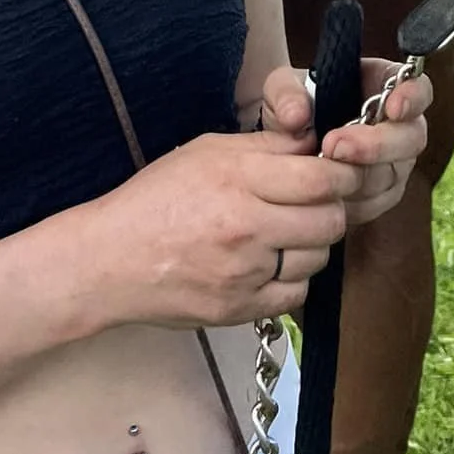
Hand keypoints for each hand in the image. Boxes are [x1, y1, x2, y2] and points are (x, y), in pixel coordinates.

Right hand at [100, 133, 357, 328]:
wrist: (111, 260)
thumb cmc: (156, 197)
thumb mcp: (206, 151)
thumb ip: (264, 148)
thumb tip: (314, 144)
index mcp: (238, 179)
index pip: (320, 179)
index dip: (342, 174)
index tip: (340, 172)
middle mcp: (247, 227)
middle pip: (329, 221)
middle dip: (333, 208)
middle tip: (317, 202)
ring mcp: (245, 274)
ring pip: (317, 259)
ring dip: (313, 243)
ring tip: (289, 232)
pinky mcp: (240, 309)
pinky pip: (295, 294)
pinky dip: (293, 279)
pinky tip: (272, 264)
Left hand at [258, 60, 431, 226]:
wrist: (283, 146)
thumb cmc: (291, 106)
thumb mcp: (280, 89)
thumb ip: (285, 93)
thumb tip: (297, 115)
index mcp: (384, 85)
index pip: (418, 88)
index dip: (412, 97)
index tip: (393, 107)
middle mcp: (398, 125)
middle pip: (412, 137)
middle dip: (376, 144)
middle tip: (335, 145)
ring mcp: (394, 162)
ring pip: (393, 174)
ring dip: (358, 174)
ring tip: (322, 167)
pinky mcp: (381, 195)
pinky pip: (377, 203)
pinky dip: (352, 199)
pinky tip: (327, 191)